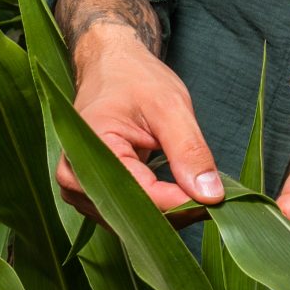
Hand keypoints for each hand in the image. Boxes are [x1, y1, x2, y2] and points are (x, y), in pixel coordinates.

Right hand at [56, 22, 224, 219]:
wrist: (110, 67)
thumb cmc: (136, 79)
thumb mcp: (170, 106)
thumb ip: (189, 151)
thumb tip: (210, 195)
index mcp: (89, 148)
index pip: (140, 195)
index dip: (180, 202)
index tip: (215, 198)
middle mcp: (74, 176)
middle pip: (132, 215)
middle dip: (176, 209)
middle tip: (213, 194)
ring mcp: (78, 190)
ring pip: (130, 222)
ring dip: (168, 213)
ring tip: (195, 188)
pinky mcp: (90, 195)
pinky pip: (126, 216)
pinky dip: (156, 209)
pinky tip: (177, 194)